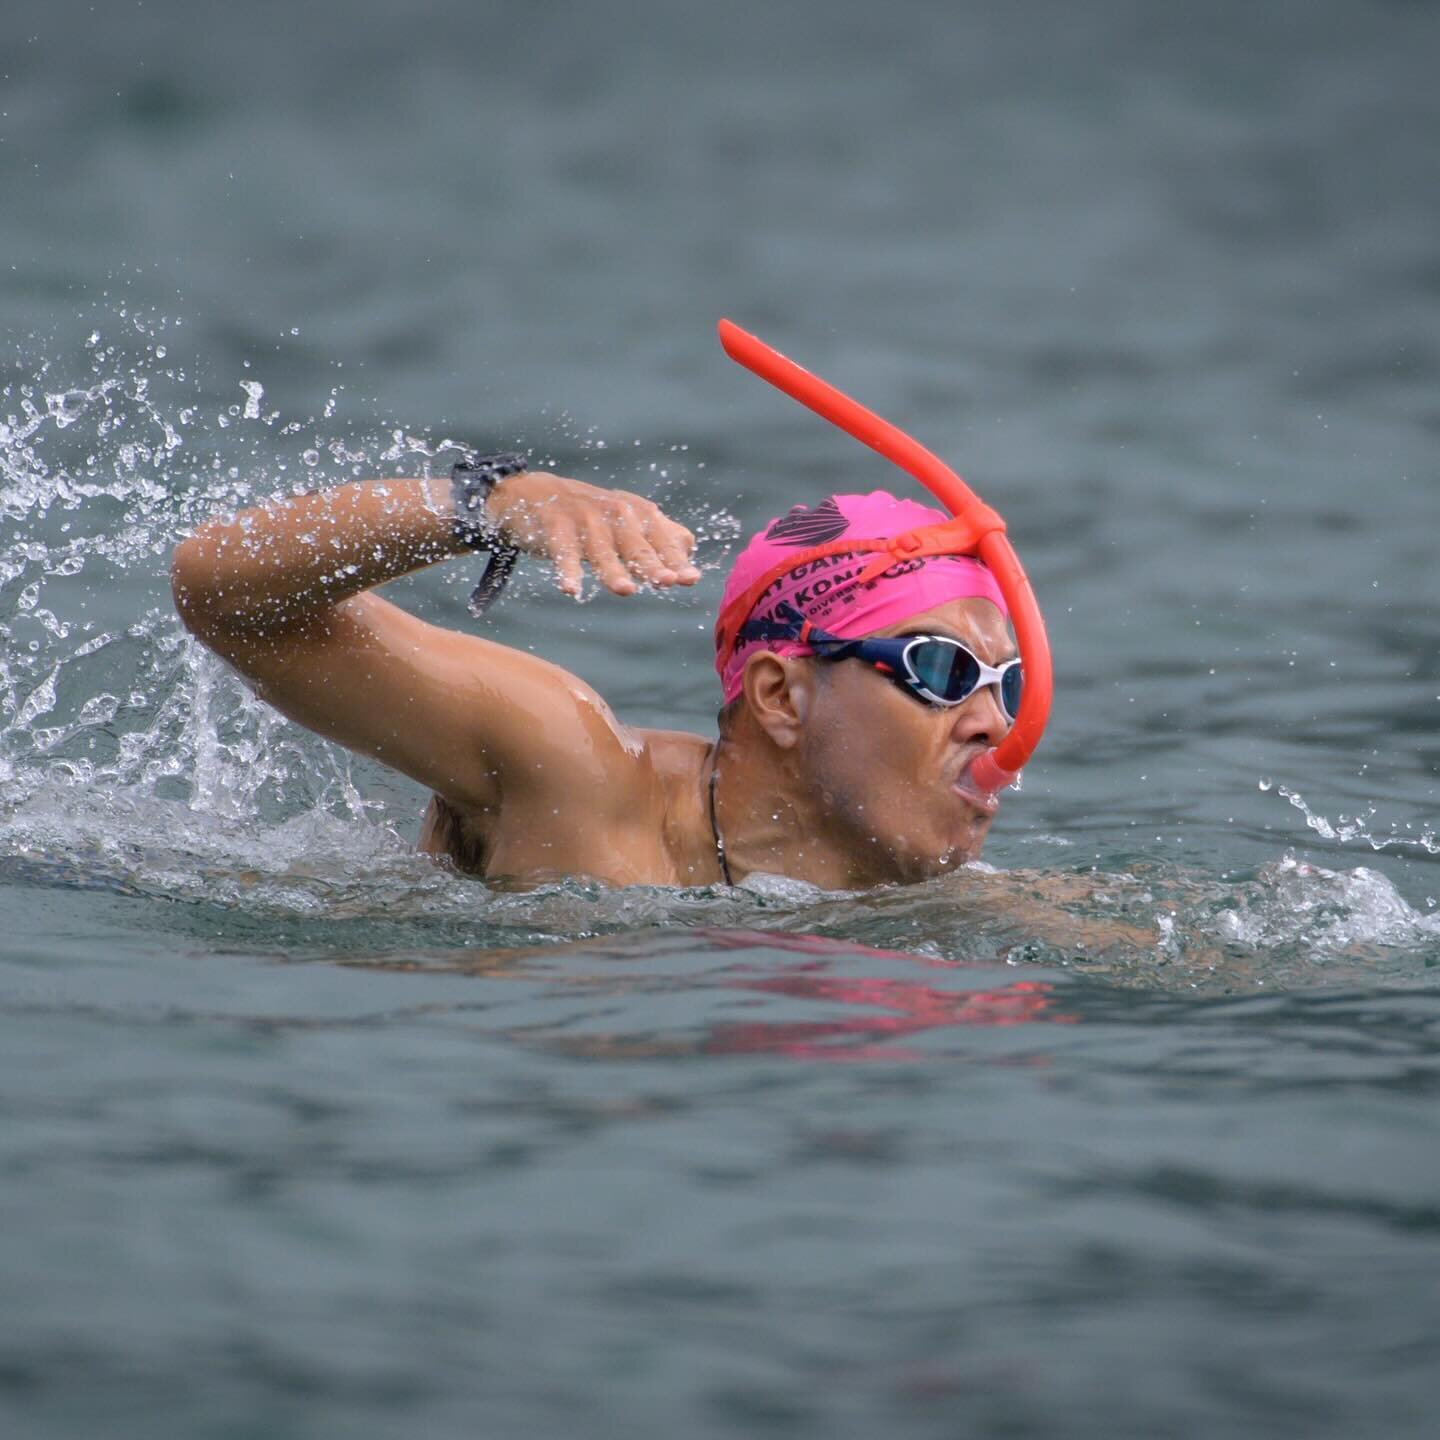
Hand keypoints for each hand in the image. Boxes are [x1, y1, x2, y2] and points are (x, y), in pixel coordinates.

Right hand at [487, 471, 700, 597]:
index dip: (676, 559)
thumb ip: (659, 534)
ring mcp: (585, 519)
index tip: (690, 578)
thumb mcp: (626, 520)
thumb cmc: (590, 515)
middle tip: (667, 581)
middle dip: (652, 564)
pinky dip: (567, 570)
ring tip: (625, 590)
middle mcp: (615, 514)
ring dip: (613, 570)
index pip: (662, 540)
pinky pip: (562, 552)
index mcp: (638, 514)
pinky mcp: (555, 526)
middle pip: (636, 545)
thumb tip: (689, 548)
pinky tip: (570, 589)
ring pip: (602, 550)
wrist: (533, 494)